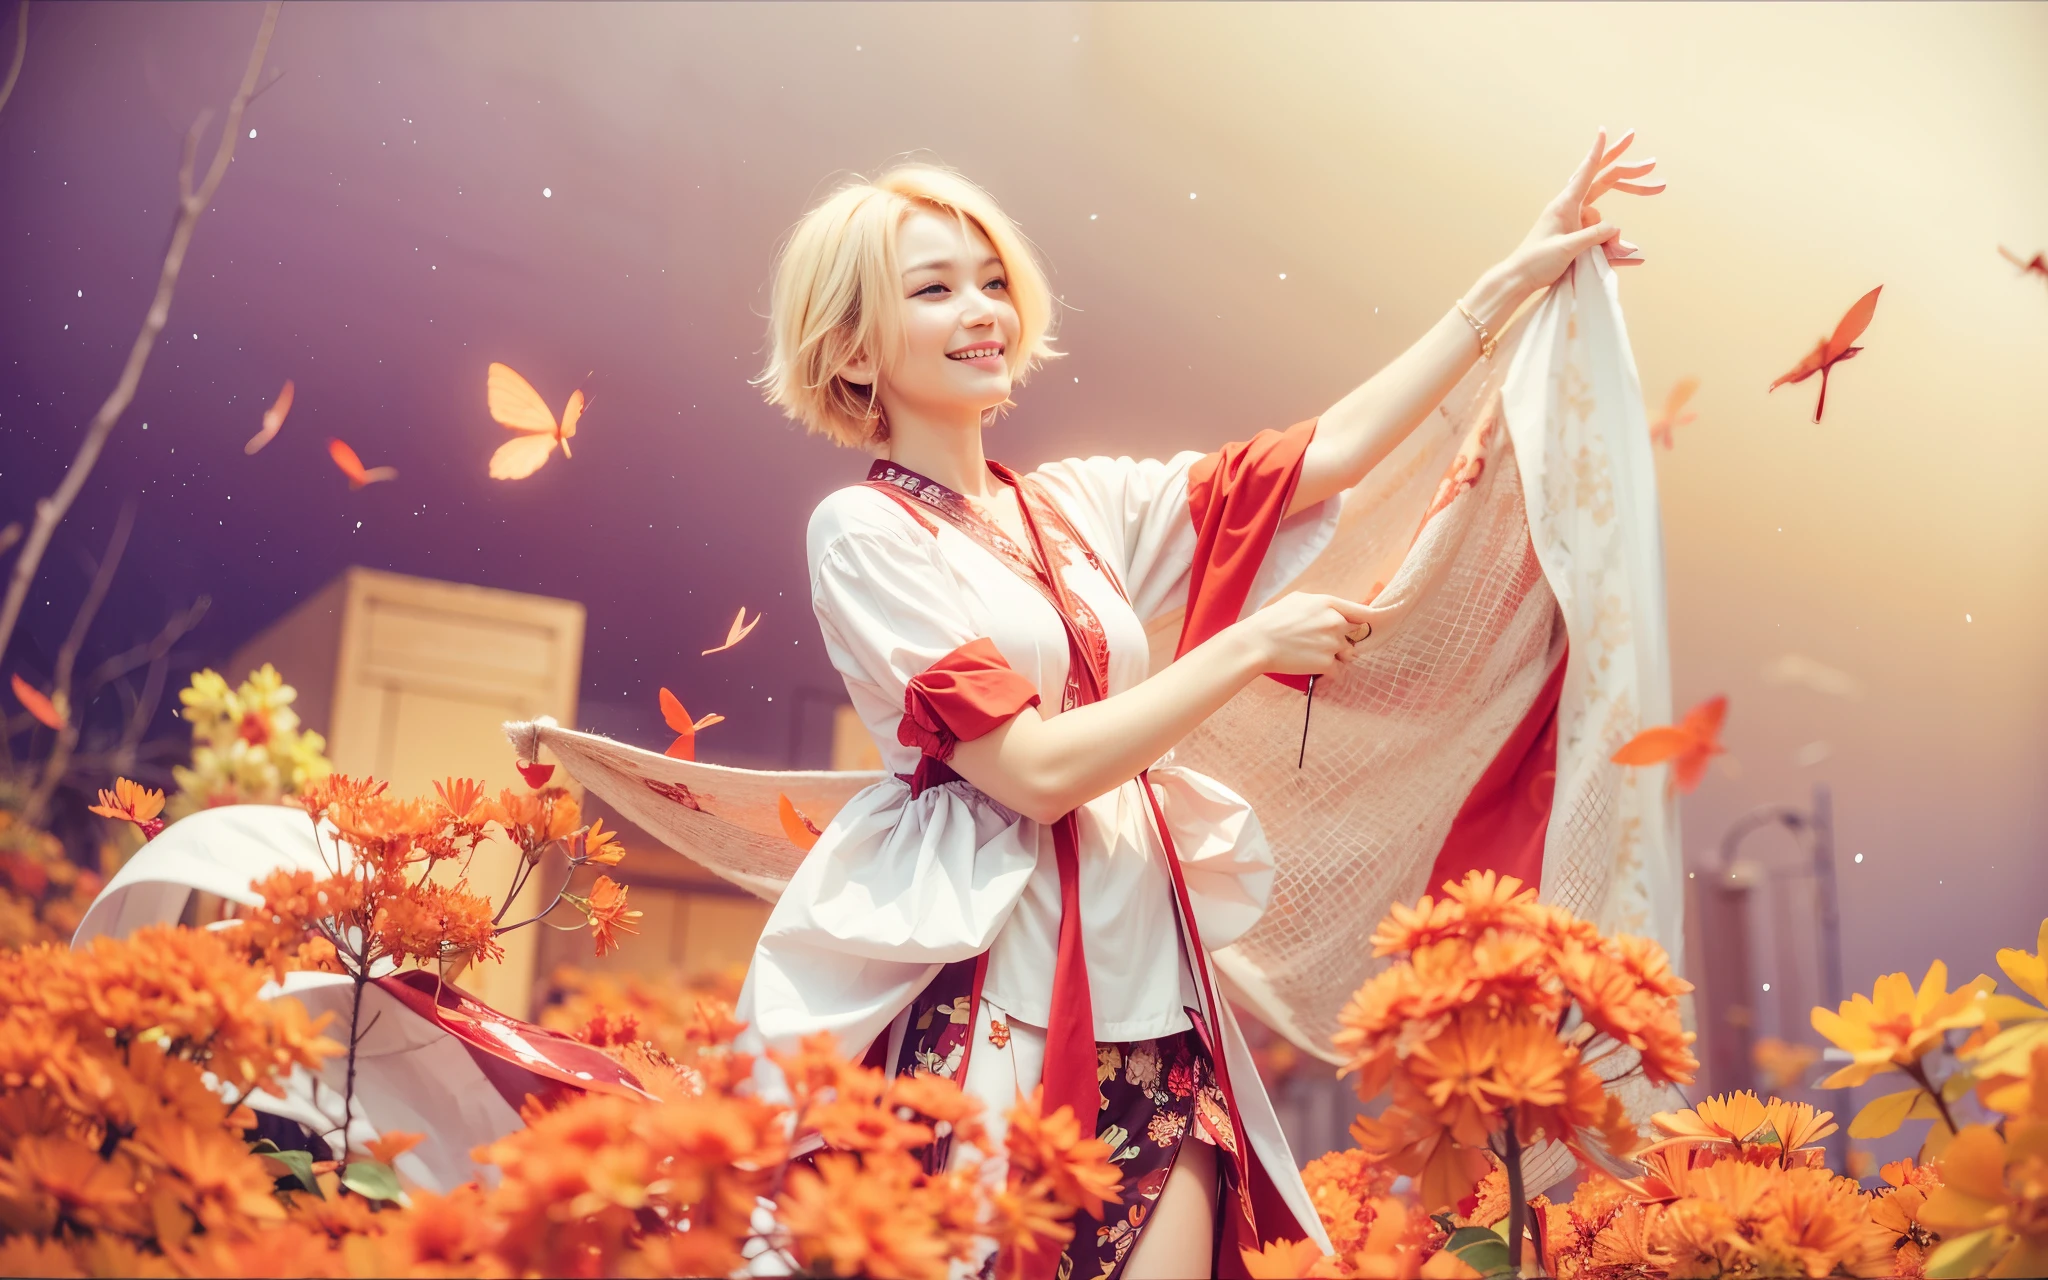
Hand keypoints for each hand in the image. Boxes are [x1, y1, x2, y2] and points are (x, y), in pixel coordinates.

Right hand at [1238, 592, 1374, 677]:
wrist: (1256, 643)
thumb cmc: (1272, 620)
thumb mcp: (1298, 600)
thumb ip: (1323, 605)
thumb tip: (1337, 613)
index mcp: (1329, 604)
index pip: (1364, 612)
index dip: (1378, 618)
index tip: (1388, 620)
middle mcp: (1335, 622)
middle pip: (1355, 635)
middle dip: (1343, 641)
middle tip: (1319, 643)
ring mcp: (1332, 643)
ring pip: (1347, 654)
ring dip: (1336, 657)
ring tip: (1310, 654)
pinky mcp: (1327, 663)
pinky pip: (1338, 670)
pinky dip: (1328, 671)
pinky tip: (1310, 665)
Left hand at [1501, 127, 1663, 295]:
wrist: (1518, 278)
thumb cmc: (1536, 261)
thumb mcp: (1567, 248)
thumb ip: (1593, 236)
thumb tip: (1616, 228)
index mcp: (1566, 204)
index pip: (1587, 171)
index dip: (1598, 150)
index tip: (1603, 130)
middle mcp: (1571, 208)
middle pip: (1605, 182)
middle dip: (1629, 173)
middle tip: (1652, 164)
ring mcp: (1574, 222)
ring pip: (1604, 218)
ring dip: (1615, 237)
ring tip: (1621, 254)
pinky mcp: (1576, 237)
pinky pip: (1600, 239)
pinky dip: (1614, 249)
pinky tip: (1632, 258)